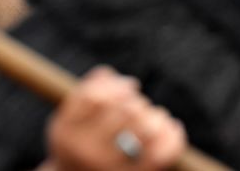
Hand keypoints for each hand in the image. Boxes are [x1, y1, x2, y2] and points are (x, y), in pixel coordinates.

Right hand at [46, 66, 186, 170]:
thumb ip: (89, 90)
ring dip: (156, 115)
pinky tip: (170, 128)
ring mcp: (112, 169)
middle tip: (140, 106)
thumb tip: (114, 78)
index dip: (118, 86)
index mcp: (67, 133)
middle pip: (126, 110)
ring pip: (148, 127)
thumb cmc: (83, 144)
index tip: (130, 86)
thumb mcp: (73, 119)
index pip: (95, 98)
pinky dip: (172, 134)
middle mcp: (87, 153)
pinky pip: (164, 151)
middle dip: (139, 101)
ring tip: (153, 118)